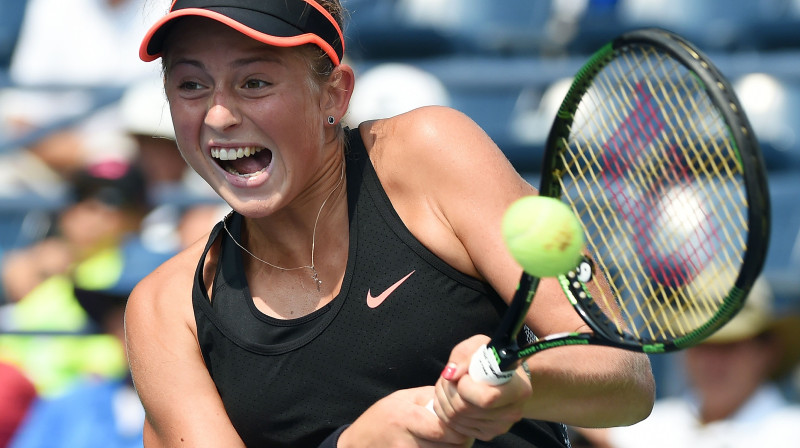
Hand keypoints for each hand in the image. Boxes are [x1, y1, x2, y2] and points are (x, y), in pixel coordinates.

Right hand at [339, 386, 472, 446]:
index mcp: (406, 418)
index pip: (443, 430)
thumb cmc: (381, 417)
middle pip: (448, 447)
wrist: (358, 443)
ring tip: (453, 439)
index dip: (460, 428)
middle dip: (462, 440)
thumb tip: (458, 395)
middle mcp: (405, 441)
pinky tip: (438, 446)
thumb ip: (430, 397)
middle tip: (465, 431)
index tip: (465, 422)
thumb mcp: (402, 398)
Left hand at [432, 335, 531, 440]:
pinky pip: (454, 426)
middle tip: (451, 376)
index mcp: (519, 389)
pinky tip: (452, 396)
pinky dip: (445, 410)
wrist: (501, 376)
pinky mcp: (486, 434)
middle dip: (449, 389)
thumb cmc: (491, 358)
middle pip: (465, 409)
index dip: (465, 386)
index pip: (486, 398)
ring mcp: (499, 427)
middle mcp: (512, 413)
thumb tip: (451, 375)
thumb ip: (464, 355)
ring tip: (450, 384)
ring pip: (455, 417)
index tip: (465, 374)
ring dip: (443, 397)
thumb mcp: (480, 345)